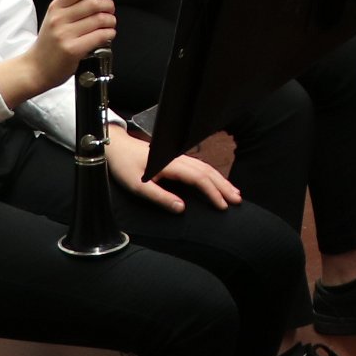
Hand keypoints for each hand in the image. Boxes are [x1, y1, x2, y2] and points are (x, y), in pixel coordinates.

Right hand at [6, 0, 115, 103]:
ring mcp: (65, 34)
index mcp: (56, 7)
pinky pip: (100, 36)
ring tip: (108, 25)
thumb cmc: (50, 42)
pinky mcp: (73, 50)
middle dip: (109, 5)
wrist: (36, 68)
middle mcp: (59, 19)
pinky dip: (109, 34)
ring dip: (111, 21)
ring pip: (100, 19)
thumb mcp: (56, 17)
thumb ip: (76, 3)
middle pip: (94, 3)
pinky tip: (106, 35)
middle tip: (110, 10)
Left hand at [105, 126, 240, 212]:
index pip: (199, 178)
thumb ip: (160, 197)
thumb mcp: (138, 186)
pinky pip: (200, 167)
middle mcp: (179, 159)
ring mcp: (179, 158)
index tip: (223, 206)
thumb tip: (182, 208)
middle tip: (238, 201)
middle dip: (224, 186)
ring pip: (206, 168)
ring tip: (234, 193)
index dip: (213, 193)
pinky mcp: (177, 159)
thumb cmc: (125, 167)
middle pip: (208, 171)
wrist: (117, 147)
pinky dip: (212, 176)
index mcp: (172, 165)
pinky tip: (216, 182)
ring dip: (221, 181)